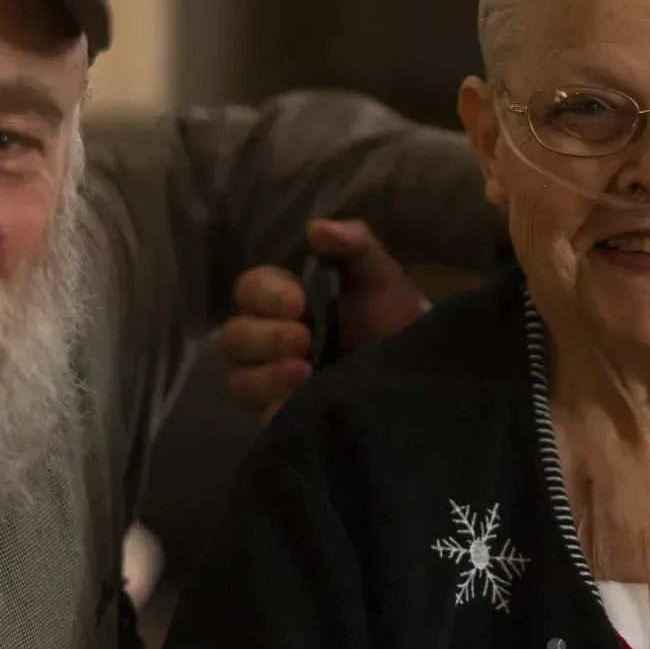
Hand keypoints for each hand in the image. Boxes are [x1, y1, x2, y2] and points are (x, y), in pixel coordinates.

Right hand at [220, 219, 431, 420]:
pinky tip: (301, 402)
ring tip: (306, 373)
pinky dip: (275, 411)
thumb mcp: (378, 273)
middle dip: (265, 337)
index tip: (298, 301)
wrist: (415, 366)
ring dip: (268, 376)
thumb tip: (316, 228)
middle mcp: (267, 340)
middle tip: (304, 339)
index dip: (265, 295)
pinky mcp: (283, 418)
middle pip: (233, 338)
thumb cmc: (390, 314)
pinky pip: (260, 419)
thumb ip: (354, 242)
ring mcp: (271, 382)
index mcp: (281, 300)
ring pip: (240, 381)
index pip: (247, 290)